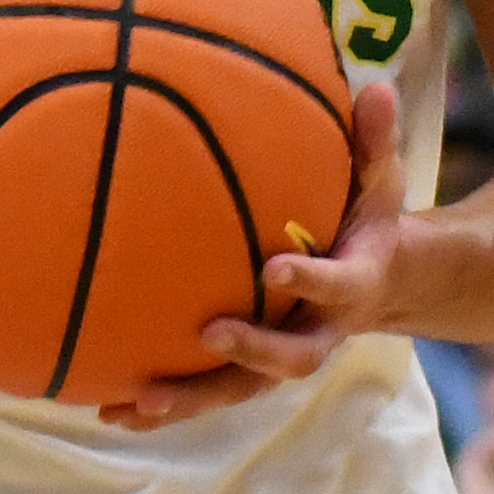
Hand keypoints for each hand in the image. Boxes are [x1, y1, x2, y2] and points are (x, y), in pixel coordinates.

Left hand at [100, 80, 417, 428]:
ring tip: (135, 403)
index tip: (274, 266)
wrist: (384, 282)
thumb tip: (377, 85)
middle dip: (251, 351)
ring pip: (239, 389)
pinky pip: (208, 391)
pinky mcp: (249, 369)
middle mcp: (318, 330)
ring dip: (190, 399)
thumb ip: (375, 140)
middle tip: (209, 335)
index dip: (309, 278)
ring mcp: (281, 354)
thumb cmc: (368, 220)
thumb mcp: (380, 180)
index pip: (335, 284)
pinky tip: (109, 408)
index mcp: (352, 284)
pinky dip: (162, 404)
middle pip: (290, 357)